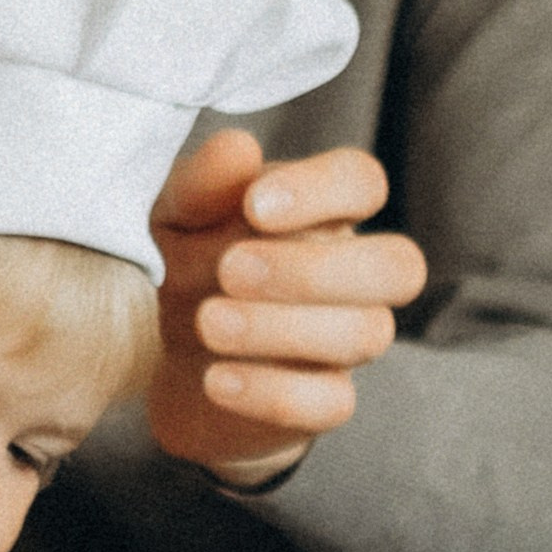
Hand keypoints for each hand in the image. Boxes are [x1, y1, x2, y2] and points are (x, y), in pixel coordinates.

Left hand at [146, 131, 426, 482]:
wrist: (154, 355)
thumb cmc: (180, 262)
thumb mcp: (174, 216)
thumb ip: (203, 184)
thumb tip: (239, 148)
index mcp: (323, 210)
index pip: (362, 181)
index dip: (323, 190)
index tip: (254, 205)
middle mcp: (352, 274)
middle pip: (397, 265)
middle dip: (315, 269)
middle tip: (230, 271)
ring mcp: (346, 340)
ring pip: (365, 334)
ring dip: (284, 328)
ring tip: (208, 321)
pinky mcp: (325, 401)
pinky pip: (332, 403)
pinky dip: (272, 392)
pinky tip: (216, 378)